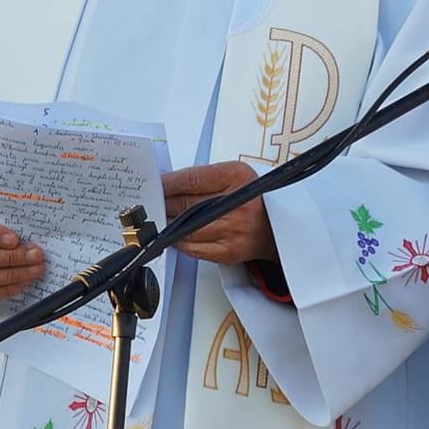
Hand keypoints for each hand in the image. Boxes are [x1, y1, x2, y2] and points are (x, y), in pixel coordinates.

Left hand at [163, 161, 278, 264]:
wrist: (275, 228)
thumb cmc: (252, 200)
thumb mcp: (234, 176)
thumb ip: (203, 178)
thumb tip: (167, 185)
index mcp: (238, 177)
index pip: (192, 179)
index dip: (168, 183)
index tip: (155, 185)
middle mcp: (238, 204)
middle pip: (186, 204)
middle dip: (164, 204)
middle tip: (153, 202)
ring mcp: (234, 230)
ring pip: (185, 229)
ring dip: (169, 224)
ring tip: (162, 218)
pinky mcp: (229, 251)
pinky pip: (193, 248)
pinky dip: (180, 242)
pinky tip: (177, 235)